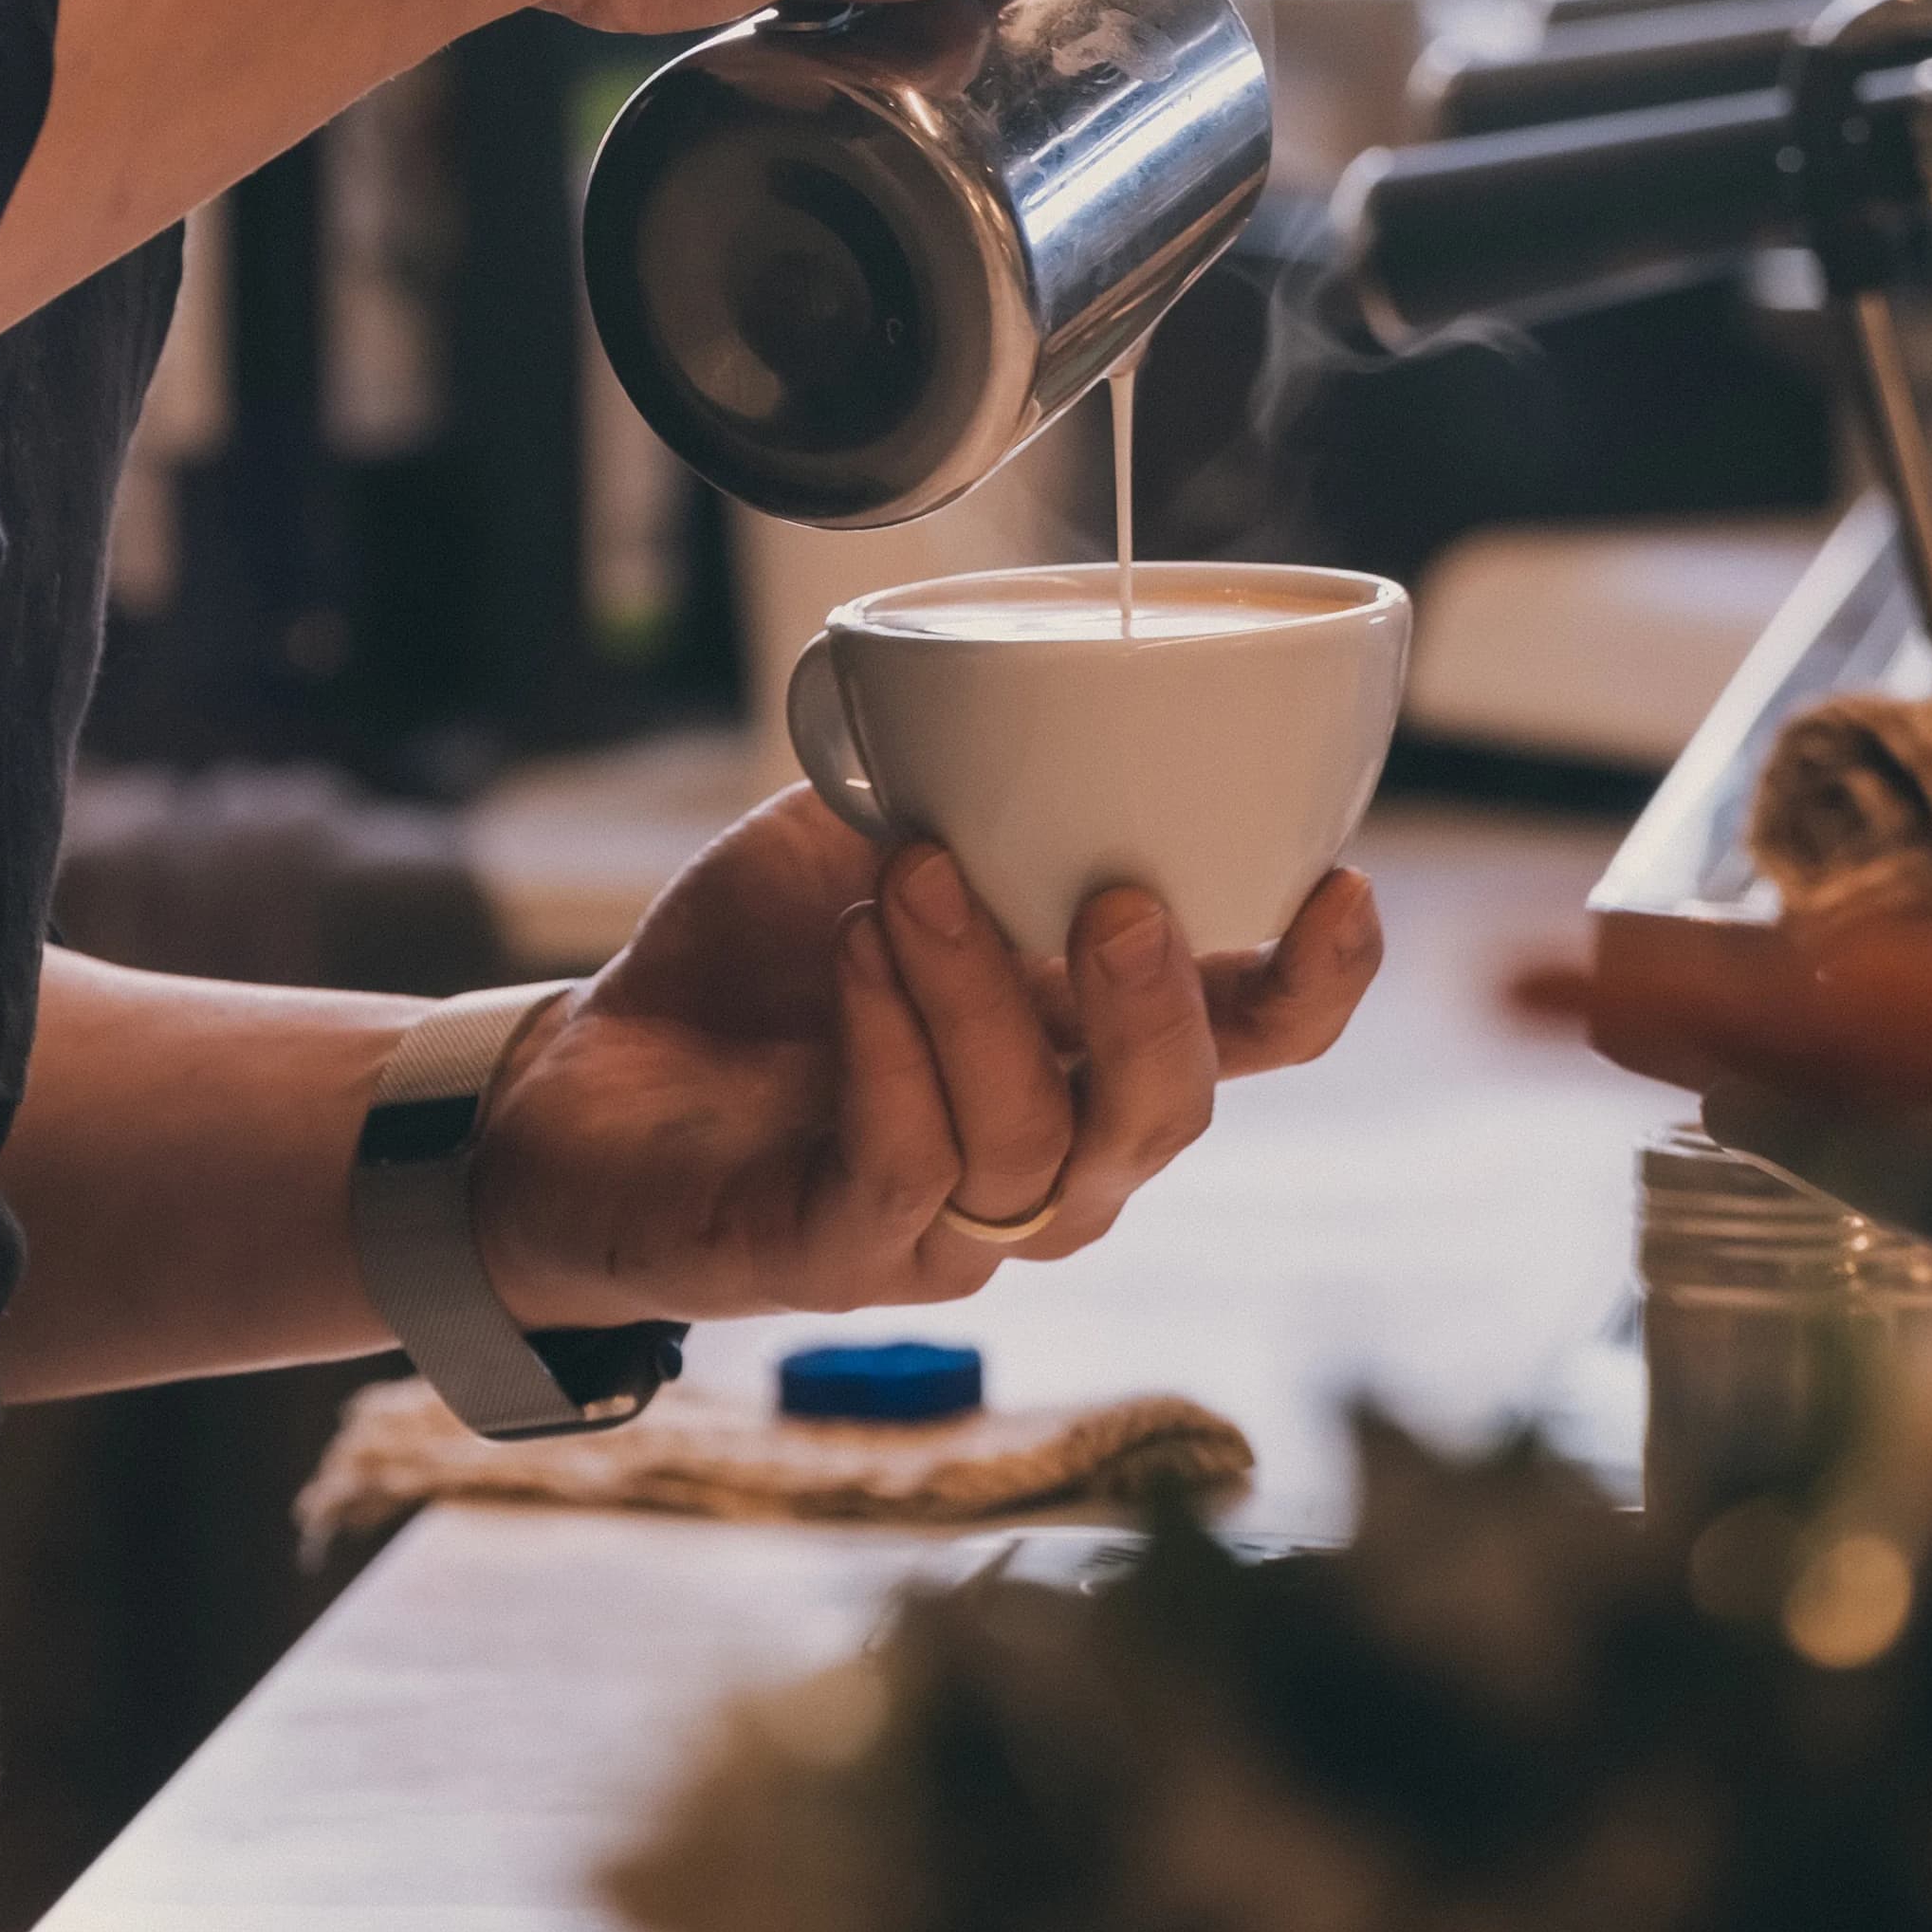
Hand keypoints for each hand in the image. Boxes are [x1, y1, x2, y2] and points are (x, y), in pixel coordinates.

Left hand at [466, 784, 1381, 1330]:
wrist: (590, 1081)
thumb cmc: (760, 961)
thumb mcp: (872, 838)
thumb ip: (967, 783)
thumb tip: (1036, 676)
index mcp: (1090, 1043)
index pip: (1249, 1039)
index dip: (1316, 985)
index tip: (1341, 888)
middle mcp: (1052, 1149)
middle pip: (1168, 1116)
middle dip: (1160, 1007)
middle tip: (1112, 896)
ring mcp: (951, 1222)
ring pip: (1032, 1145)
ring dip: (981, 997)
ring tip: (915, 878)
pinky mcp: (838, 1256)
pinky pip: (904, 1175)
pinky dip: (890, 1057)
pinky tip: (857, 962)